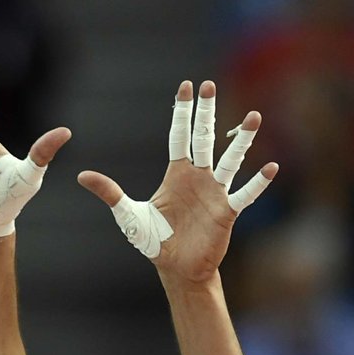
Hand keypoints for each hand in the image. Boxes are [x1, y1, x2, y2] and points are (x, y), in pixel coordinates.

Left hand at [76, 80, 275, 284]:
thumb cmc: (155, 241)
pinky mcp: (227, 212)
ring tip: (254, 117)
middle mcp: (198, 177)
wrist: (177, 269)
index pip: (179, 135)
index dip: (182, 112)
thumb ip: (110, 193)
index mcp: (176, 174)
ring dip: (243, 140)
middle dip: (207, 112)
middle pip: (204, 138)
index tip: (186, 86)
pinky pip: (245, 194)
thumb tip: (82, 176)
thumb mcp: (129, 216)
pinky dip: (258, 183)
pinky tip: (271, 167)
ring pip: (231, 160)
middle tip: (210, 85)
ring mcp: (215, 192)